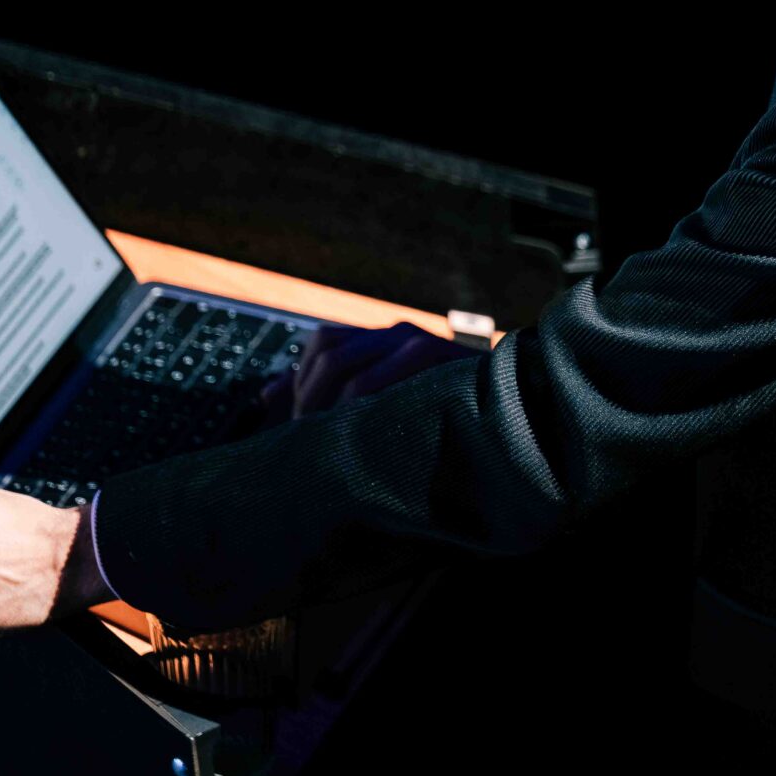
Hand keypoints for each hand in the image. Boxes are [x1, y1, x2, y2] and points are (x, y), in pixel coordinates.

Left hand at [253, 320, 474, 421]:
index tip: (293, 423)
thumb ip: (330, 395)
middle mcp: (397, 333)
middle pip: (328, 354)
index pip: (322, 342)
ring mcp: (416, 342)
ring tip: (328, 443)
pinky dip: (358, 408)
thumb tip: (265, 395)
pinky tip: (358, 434)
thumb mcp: (387, 400)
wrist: (511, 412)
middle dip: (308, 400)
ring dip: (329, 410)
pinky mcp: (432, 360)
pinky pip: (376, 382)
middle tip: (307, 441)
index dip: (299, 380)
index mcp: (384, 338)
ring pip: (346, 368)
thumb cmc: (444, 414)